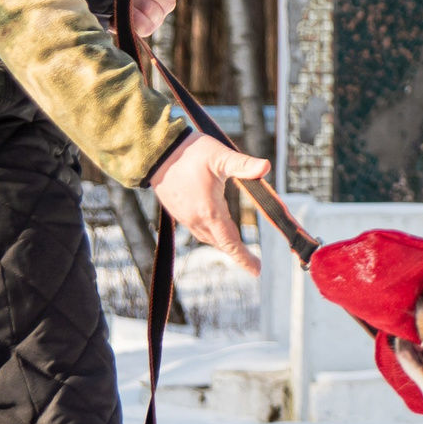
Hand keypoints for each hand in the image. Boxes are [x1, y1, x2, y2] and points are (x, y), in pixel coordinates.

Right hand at [148, 133, 267, 274]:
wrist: (156, 152)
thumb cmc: (189, 152)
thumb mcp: (220, 156)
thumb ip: (243, 164)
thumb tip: (266, 167)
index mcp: (209, 211)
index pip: (230, 242)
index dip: (244, 257)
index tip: (257, 271)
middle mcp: (195, 219)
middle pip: (220, 243)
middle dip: (237, 253)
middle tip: (254, 263)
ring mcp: (184, 216)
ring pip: (208, 238)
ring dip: (223, 244)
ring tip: (237, 249)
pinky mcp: (177, 211)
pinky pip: (197, 230)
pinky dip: (211, 235)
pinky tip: (217, 230)